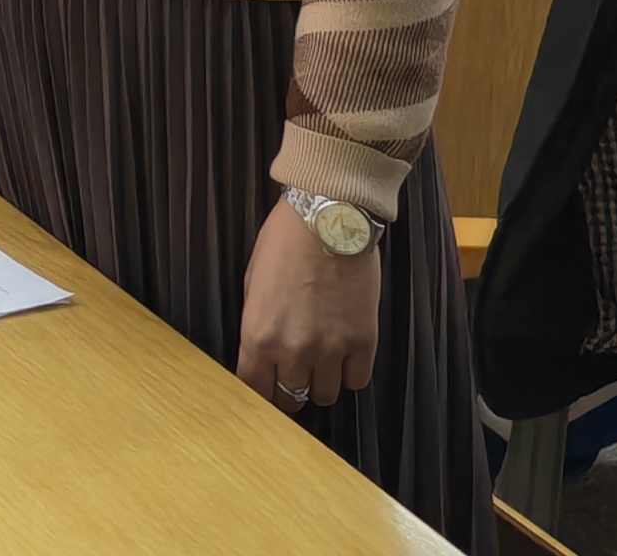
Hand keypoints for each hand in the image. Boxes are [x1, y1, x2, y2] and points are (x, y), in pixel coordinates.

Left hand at [235, 197, 381, 412]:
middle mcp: (294, 349)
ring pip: (325, 395)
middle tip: (292, 374)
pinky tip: (344, 356)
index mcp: (259, 335)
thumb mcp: (252, 281)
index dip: (259, 390)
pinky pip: (357, 381)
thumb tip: (259, 350)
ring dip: (320, 382)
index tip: (264, 385)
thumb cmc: (286, 241)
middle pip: (290, 398)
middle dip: (288, 388)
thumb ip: (255, 323)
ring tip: (319, 363)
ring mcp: (331, 348)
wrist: (329, 217)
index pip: (254, 389)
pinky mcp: (363, 340)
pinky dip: (349, 373)